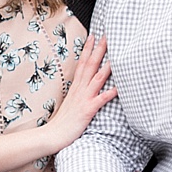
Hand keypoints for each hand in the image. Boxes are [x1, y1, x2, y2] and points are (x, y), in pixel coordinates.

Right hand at [44, 35, 115, 149]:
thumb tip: (82, 87)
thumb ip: (77, 93)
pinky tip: (119, 88)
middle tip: (107, 36)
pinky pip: (100, 100)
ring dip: (107, 66)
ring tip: (116, 55)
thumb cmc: (62, 122)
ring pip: (97, 78)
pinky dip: (110, 93)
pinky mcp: (87, 110)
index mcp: (75, 87)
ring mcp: (83, 99)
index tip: (94, 36)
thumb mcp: (70, 103)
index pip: (82, 63)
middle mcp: (79, 90)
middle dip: (99, 50)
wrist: (52, 135)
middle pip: (90, 65)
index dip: (88, 49)